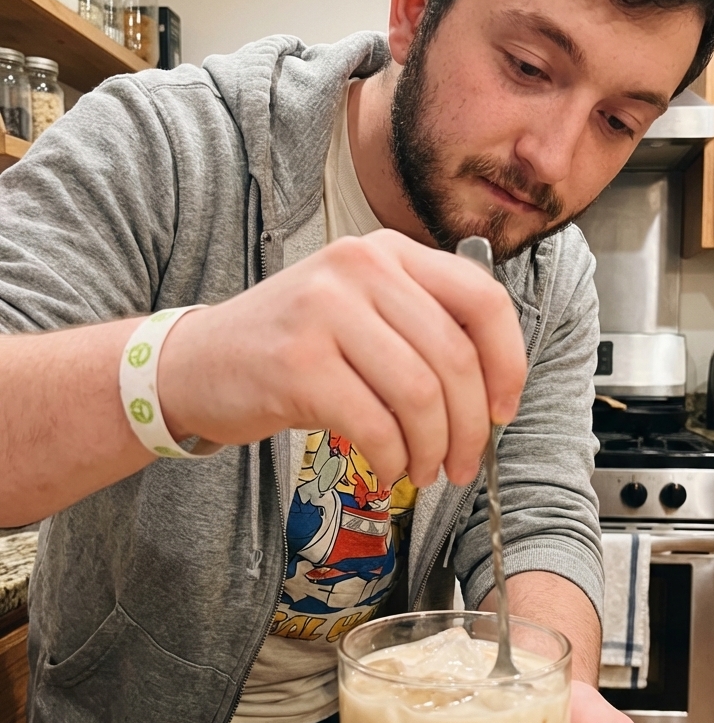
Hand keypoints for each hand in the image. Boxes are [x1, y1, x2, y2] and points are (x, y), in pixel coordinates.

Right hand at [157, 229, 526, 488]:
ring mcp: (325, 310)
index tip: (504, 409)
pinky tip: (389, 469)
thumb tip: (493, 393)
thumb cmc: (290, 347)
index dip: (508, 362)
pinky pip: (375, 424)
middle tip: (464, 464)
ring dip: (433, 449)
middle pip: (453, 357)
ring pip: (419, 394)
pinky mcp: (298, 363)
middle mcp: (359, 267)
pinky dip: (394, 458)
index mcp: (388, 251)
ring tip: (425, 471)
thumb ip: (422, 329)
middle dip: (472, 426)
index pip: (482, 298)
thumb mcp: (360, 311)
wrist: (196, 364)